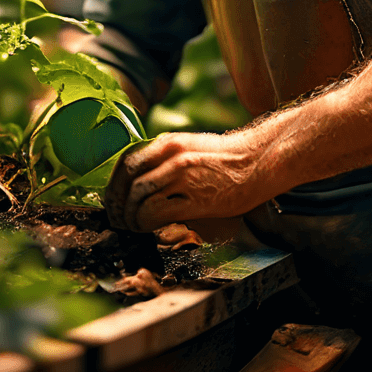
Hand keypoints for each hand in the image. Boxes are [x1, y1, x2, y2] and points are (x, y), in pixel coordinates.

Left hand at [105, 131, 268, 231]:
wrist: (258, 162)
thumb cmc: (226, 158)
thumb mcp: (190, 147)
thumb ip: (165, 159)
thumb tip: (140, 180)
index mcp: (169, 143)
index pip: (127, 163)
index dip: (115, 185)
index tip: (113, 200)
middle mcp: (171, 157)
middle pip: (128, 182)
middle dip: (117, 204)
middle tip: (117, 219)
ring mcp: (182, 178)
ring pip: (138, 198)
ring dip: (130, 217)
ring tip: (133, 227)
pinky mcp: (194, 200)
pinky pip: (156, 213)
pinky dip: (145, 223)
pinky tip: (148, 228)